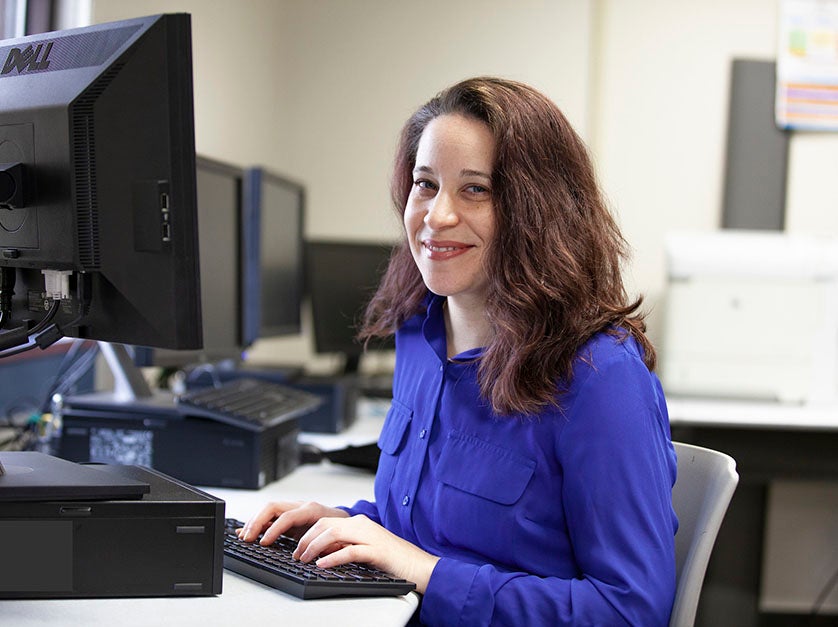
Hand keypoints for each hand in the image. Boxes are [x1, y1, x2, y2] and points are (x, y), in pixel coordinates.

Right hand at [238, 500, 348, 543]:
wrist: (343, 518)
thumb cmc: (339, 528)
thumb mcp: (334, 536)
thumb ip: (324, 544)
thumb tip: (312, 555)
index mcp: (311, 510)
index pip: (286, 517)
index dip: (273, 530)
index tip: (263, 543)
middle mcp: (300, 506)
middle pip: (272, 507)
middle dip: (257, 522)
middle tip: (247, 539)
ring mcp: (293, 508)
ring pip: (268, 509)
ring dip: (254, 522)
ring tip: (244, 536)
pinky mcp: (288, 514)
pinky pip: (269, 516)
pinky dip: (257, 523)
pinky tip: (245, 531)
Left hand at [294, 514, 439, 593]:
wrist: (419, 565)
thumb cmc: (393, 560)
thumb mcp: (364, 548)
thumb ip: (346, 545)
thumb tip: (322, 552)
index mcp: (359, 523)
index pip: (326, 522)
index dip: (308, 534)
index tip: (298, 548)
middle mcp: (362, 525)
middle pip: (326, 525)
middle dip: (307, 539)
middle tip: (297, 555)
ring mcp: (370, 536)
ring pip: (334, 534)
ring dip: (315, 547)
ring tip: (305, 560)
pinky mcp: (376, 551)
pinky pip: (350, 551)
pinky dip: (333, 557)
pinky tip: (322, 564)